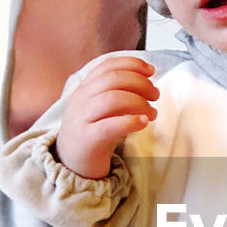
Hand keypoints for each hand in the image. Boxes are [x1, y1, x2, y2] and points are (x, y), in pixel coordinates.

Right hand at [54, 56, 157, 179]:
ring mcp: (82, 118)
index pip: (108, 66)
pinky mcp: (87, 139)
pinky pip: (110, 126)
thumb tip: (147, 81)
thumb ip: (116, 92)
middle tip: (155, 95)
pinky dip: (130, 122)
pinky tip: (143, 123)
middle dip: (140, 83)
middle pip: (113, 79)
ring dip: (139, 102)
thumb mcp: (100, 107)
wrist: (70, 162)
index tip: (151, 71)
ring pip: (112, 99)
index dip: (131, 64)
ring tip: (152, 113)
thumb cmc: (92, 132)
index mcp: (85, 88)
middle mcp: (82, 99)